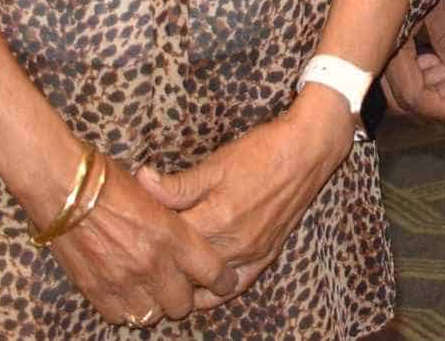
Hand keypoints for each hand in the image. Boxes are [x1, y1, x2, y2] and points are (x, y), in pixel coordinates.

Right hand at [43, 152, 239, 327]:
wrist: (66, 189)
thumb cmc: (112, 182)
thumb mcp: (157, 195)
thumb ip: (176, 218)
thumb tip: (190, 233)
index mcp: (173, 235)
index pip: (212, 271)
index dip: (222, 280)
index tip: (224, 280)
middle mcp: (152, 264)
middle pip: (182, 304)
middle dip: (184, 296)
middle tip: (178, 284)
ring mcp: (123, 281)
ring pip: (152, 314)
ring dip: (154, 304)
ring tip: (151, 289)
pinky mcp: (96, 291)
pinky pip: (120, 316)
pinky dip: (126, 308)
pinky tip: (126, 292)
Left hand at [136, 92, 354, 302]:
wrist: (307, 151)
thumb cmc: (261, 152)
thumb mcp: (216, 163)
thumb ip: (177, 184)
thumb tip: (141, 181)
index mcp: (216, 219)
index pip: (170, 242)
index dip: (150, 236)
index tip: (136, 229)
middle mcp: (233, 244)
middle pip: (186, 268)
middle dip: (163, 264)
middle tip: (145, 255)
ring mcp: (251, 254)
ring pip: (207, 285)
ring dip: (185, 283)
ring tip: (165, 276)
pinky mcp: (266, 256)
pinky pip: (235, 287)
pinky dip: (214, 293)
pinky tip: (198, 290)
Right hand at [379, 0, 444, 123]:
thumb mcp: (437, 3)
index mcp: (388, 47)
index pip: (411, 95)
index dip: (438, 108)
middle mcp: (373, 52)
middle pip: (400, 98)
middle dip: (434, 98)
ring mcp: (370, 44)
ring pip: (395, 84)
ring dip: (427, 84)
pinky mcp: (374, 36)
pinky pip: (392, 67)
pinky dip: (416, 69)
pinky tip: (436, 60)